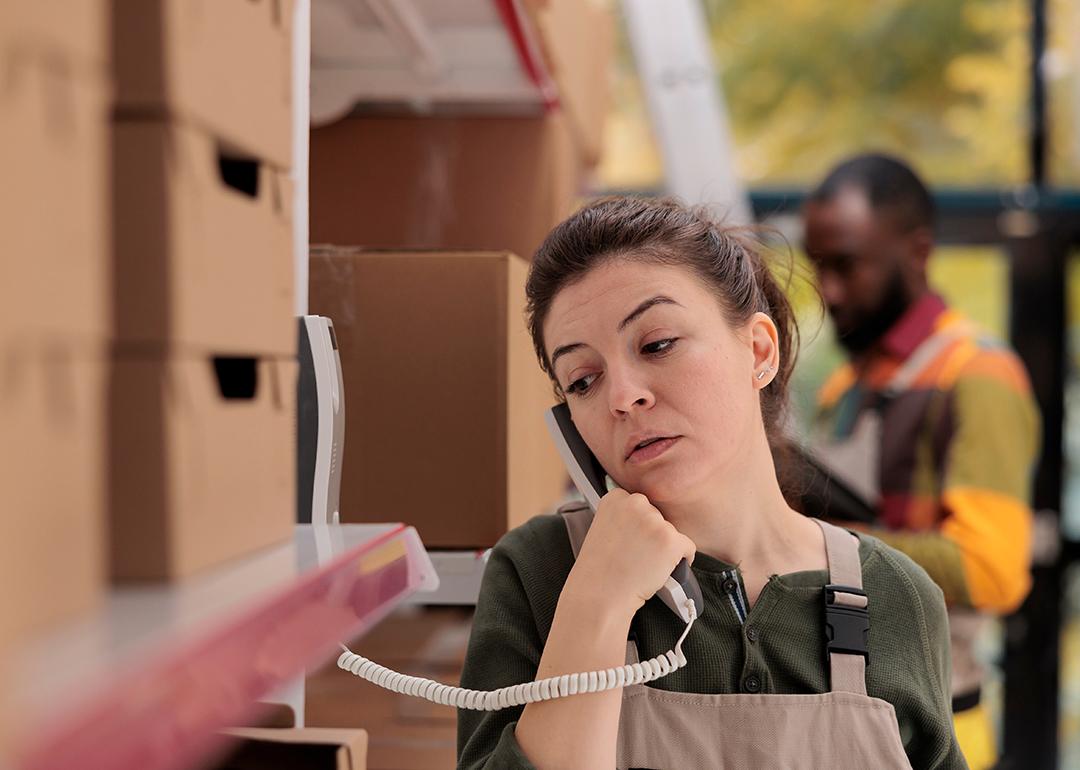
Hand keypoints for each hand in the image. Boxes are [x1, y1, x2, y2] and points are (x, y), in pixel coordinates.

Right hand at [564, 489, 696, 622]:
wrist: (600, 594)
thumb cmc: (599, 569)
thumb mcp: (602, 529)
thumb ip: (623, 517)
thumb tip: (648, 518)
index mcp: (616, 497)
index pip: (639, 505)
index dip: (636, 526)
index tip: (628, 541)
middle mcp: (636, 503)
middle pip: (657, 516)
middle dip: (651, 535)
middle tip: (636, 556)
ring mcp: (655, 521)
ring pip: (671, 533)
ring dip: (663, 549)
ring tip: (643, 565)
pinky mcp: (671, 540)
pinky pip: (688, 547)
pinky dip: (682, 560)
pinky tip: (662, 570)